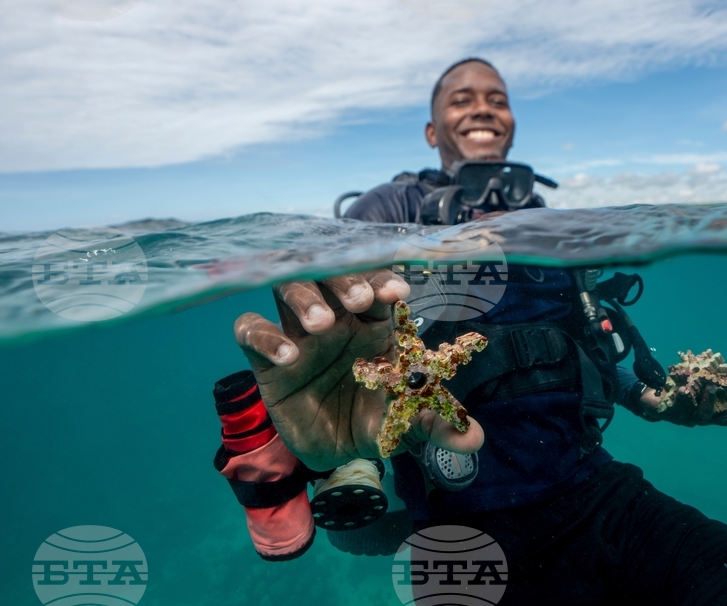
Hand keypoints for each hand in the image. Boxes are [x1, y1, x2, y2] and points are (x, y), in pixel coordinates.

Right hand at [233, 270, 484, 471]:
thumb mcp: (404, 426)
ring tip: (321, 324)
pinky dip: (264, 335)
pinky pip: (251, 329)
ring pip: (290, 288)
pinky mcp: (267, 358)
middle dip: (346, 280)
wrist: (333, 452)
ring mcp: (299, 333)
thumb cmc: (375, 421)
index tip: (397, 293)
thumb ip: (435, 426)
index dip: (384, 282)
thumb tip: (474, 439)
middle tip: (358, 299)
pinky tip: (287, 355)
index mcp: (374, 323)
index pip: (377, 287)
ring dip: (304, 298)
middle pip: (332, 275)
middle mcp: (337, 318)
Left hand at [639, 385, 726, 427]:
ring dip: (709, 401)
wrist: (651, 396)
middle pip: (723, 419)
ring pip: (701, 415)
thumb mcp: (697, 381)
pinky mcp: (670, 414)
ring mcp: (686, 418)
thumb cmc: (679, 388)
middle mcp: (701, 418)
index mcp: (710, 412)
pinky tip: (684, 389)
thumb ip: (711, 376)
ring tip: (712, 387)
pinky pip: (677, 407)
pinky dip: (682, 398)